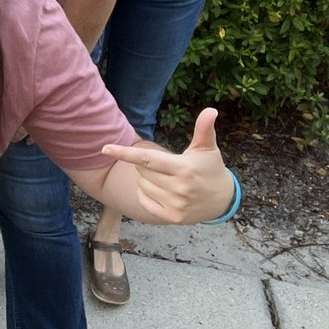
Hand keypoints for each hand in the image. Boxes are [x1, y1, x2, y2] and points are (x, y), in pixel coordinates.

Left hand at [101, 108, 235, 223]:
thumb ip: (204, 128)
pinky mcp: (172, 218)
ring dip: (146, 178)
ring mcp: (176, 205)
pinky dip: (146, 193)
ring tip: (165, 177)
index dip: (125, 153)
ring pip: (142, 185)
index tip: (105, 148)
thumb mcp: (208, 148)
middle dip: (146, 164)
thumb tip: (211, 109)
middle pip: (142, 171)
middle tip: (164, 164)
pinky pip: (144, 201)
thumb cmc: (210, 168)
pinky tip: (161, 190)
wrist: (223, 200)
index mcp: (184, 168)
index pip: (148, 159)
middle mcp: (179, 188)